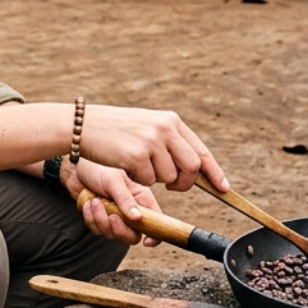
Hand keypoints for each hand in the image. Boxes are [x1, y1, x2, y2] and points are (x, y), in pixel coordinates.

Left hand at [69, 161, 161, 246]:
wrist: (77, 169)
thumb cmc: (99, 168)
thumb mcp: (114, 181)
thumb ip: (125, 199)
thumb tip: (138, 218)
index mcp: (140, 198)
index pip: (155, 220)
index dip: (155, 235)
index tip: (147, 242)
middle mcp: (130, 210)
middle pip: (132, 235)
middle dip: (120, 230)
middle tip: (111, 216)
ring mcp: (114, 216)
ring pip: (112, 234)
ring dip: (101, 220)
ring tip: (95, 201)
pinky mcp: (99, 219)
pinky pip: (97, 230)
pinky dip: (90, 218)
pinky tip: (88, 203)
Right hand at [71, 104, 227, 207]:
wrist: (83, 125)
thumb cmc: (115, 130)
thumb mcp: (147, 127)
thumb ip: (169, 142)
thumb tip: (193, 168)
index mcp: (170, 120)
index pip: (200, 149)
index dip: (213, 171)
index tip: (223, 187)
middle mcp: (165, 128)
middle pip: (191, 167)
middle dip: (185, 183)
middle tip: (172, 187)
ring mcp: (151, 141)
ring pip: (169, 178)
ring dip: (155, 180)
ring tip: (137, 165)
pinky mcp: (136, 155)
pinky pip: (148, 181)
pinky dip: (138, 180)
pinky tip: (125, 165)